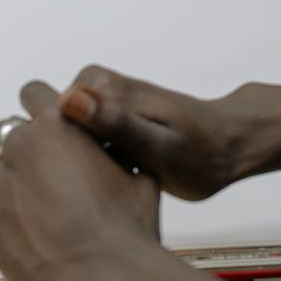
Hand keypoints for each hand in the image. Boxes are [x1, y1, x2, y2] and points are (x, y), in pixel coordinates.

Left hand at [0, 80, 163, 280]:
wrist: (107, 279)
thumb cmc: (127, 225)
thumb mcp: (138, 173)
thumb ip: (116, 151)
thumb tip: (117, 149)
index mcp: (56, 127)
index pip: (33, 93)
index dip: (46, 109)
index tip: (54, 128)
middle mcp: (20, 150)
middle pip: (16, 137)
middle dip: (35, 153)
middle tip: (62, 181)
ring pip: (2, 175)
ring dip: (20, 187)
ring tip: (52, 215)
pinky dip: (12, 220)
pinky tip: (41, 237)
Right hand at [56, 66, 250, 200]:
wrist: (232, 148)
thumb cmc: (201, 152)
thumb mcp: (158, 145)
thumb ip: (116, 123)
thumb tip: (70, 99)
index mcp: (108, 92)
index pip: (48, 108)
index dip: (47, 143)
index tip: (69, 178)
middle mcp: (105, 91)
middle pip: (52, 119)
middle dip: (57, 151)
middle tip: (86, 184)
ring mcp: (110, 106)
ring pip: (66, 131)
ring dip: (71, 158)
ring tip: (94, 189)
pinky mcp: (117, 122)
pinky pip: (85, 139)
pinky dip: (88, 161)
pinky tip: (104, 186)